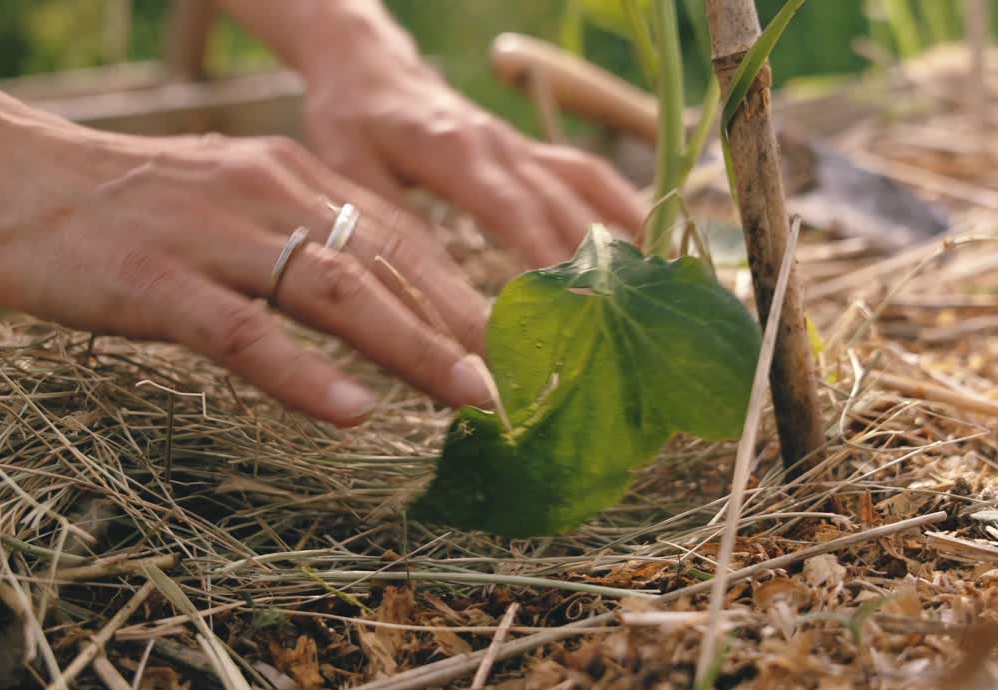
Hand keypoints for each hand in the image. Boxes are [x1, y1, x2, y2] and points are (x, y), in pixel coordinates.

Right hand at [0, 119, 494, 426]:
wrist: (7, 177)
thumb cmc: (129, 206)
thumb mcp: (235, 203)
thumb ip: (304, 238)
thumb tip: (378, 297)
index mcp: (294, 178)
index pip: (402, 235)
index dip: (466, 290)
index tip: (518, 342)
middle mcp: (271, 196)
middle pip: (388, 264)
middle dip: (463, 326)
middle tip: (523, 381)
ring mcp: (217, 237)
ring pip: (335, 293)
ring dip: (411, 349)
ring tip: (471, 397)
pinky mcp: (159, 281)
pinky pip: (245, 332)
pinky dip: (303, 374)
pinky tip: (352, 411)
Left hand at [255, 2, 647, 267]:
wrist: (367, 63)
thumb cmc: (351, 120)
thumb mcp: (351, 174)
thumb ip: (391, 226)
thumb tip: (432, 292)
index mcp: (456, 151)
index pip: (514, 210)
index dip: (546, 258)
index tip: (571, 304)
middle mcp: (501, 146)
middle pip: (564, 205)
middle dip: (594, 262)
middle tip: (618, 318)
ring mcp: (521, 146)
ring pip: (587, 186)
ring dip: (620, 235)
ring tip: (647, 290)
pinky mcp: (530, 151)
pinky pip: (587, 175)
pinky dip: (620, 208)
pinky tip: (644, 245)